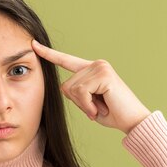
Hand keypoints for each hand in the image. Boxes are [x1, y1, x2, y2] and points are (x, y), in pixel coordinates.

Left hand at [31, 39, 151, 133]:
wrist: (132, 121)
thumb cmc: (112, 114)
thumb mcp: (88, 103)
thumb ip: (76, 93)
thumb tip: (66, 87)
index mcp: (91, 70)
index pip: (66, 60)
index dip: (49, 54)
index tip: (33, 45)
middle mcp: (96, 64)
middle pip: (66, 85)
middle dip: (78, 102)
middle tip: (96, 107)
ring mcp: (100, 67)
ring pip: (73, 90)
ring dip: (84, 105)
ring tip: (100, 107)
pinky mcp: (103, 75)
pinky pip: (81, 93)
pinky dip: (88, 105)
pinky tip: (101, 108)